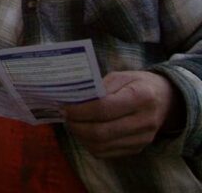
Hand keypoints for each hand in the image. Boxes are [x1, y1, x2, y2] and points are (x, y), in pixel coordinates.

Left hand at [63, 70, 182, 157]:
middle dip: (77, 125)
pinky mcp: (137, 149)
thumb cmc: (136, 84)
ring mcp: (142, 139)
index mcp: (141, 97)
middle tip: (65, 116)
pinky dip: (90, 144)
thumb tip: (73, 99)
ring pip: (102, 145)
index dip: (80, 110)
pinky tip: (84, 132)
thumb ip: (99, 87)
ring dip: (81, 136)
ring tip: (72, 123)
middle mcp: (144, 121)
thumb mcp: (120, 76)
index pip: (104, 109)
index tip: (65, 106)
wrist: (164, 100)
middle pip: (101, 131)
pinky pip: (106, 153)